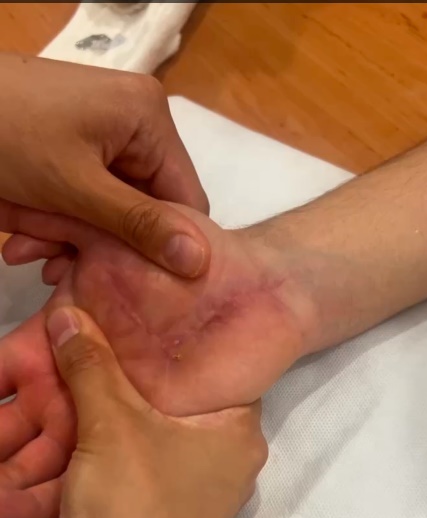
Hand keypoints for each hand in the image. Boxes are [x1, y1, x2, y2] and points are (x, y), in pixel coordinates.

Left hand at [0, 53, 208, 275]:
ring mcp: (105, 132)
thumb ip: (139, 226)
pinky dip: (64, 220)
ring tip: (39, 259)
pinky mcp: (78, 143)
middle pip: (146, 205)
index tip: (138, 282)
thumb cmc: (6, 136)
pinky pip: (89, 194)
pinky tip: (29, 240)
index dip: (166, 245)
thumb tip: (200, 263)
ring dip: (78, 238)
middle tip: (67, 274)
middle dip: (107, 244)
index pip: (186, 199)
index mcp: (150, 119)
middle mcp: (136, 123)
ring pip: (115, 206)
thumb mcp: (76, 188)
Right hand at [41, 306, 265, 517]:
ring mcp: (197, 486)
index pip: (219, 367)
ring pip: (153, 428)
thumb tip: (69, 314)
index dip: (182, 338)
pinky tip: (79, 415)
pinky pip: (138, 458)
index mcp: (239, 431)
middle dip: (135, 372)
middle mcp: (227, 457)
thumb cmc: (132, 507)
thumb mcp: (109, 425)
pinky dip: (109, 441)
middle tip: (109, 333)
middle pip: (178, 396)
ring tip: (87, 367)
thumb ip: (91, 364)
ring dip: (115, 407)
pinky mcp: (164, 508)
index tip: (148, 315)